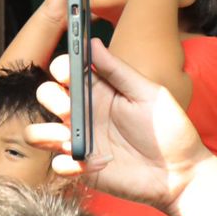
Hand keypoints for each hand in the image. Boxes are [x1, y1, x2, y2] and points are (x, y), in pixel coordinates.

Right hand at [24, 39, 213, 214]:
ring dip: (46, 134)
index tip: (66, 74)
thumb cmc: (169, 130)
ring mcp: (78, 140)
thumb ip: (118, 70)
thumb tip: (92, 42)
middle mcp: (82, 114)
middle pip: (45, 96)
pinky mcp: (80, 167)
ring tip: (72, 142)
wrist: (179, 173)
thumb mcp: (148, 94)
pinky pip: (56, 165)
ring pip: (36, 132)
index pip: (64, 72)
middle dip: (51, 99)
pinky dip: (71, 165)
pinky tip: (100, 164)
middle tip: (70, 110)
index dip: (59, 68)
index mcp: (97, 91)